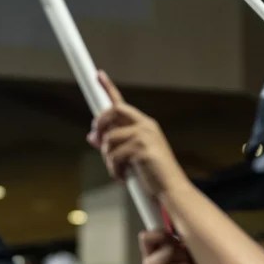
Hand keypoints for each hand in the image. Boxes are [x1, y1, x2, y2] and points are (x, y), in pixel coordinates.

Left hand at [89, 72, 187, 198]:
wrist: (171, 189)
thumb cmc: (153, 174)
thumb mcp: (131, 155)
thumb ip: (114, 143)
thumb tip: (93, 137)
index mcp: (144, 125)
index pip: (122, 103)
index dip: (108, 87)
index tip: (98, 75)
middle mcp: (145, 125)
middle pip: (112, 112)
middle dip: (99, 125)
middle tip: (95, 140)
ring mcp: (144, 136)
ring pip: (109, 140)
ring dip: (108, 159)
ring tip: (118, 171)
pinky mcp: (141, 149)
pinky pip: (114, 156)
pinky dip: (114, 170)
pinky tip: (122, 178)